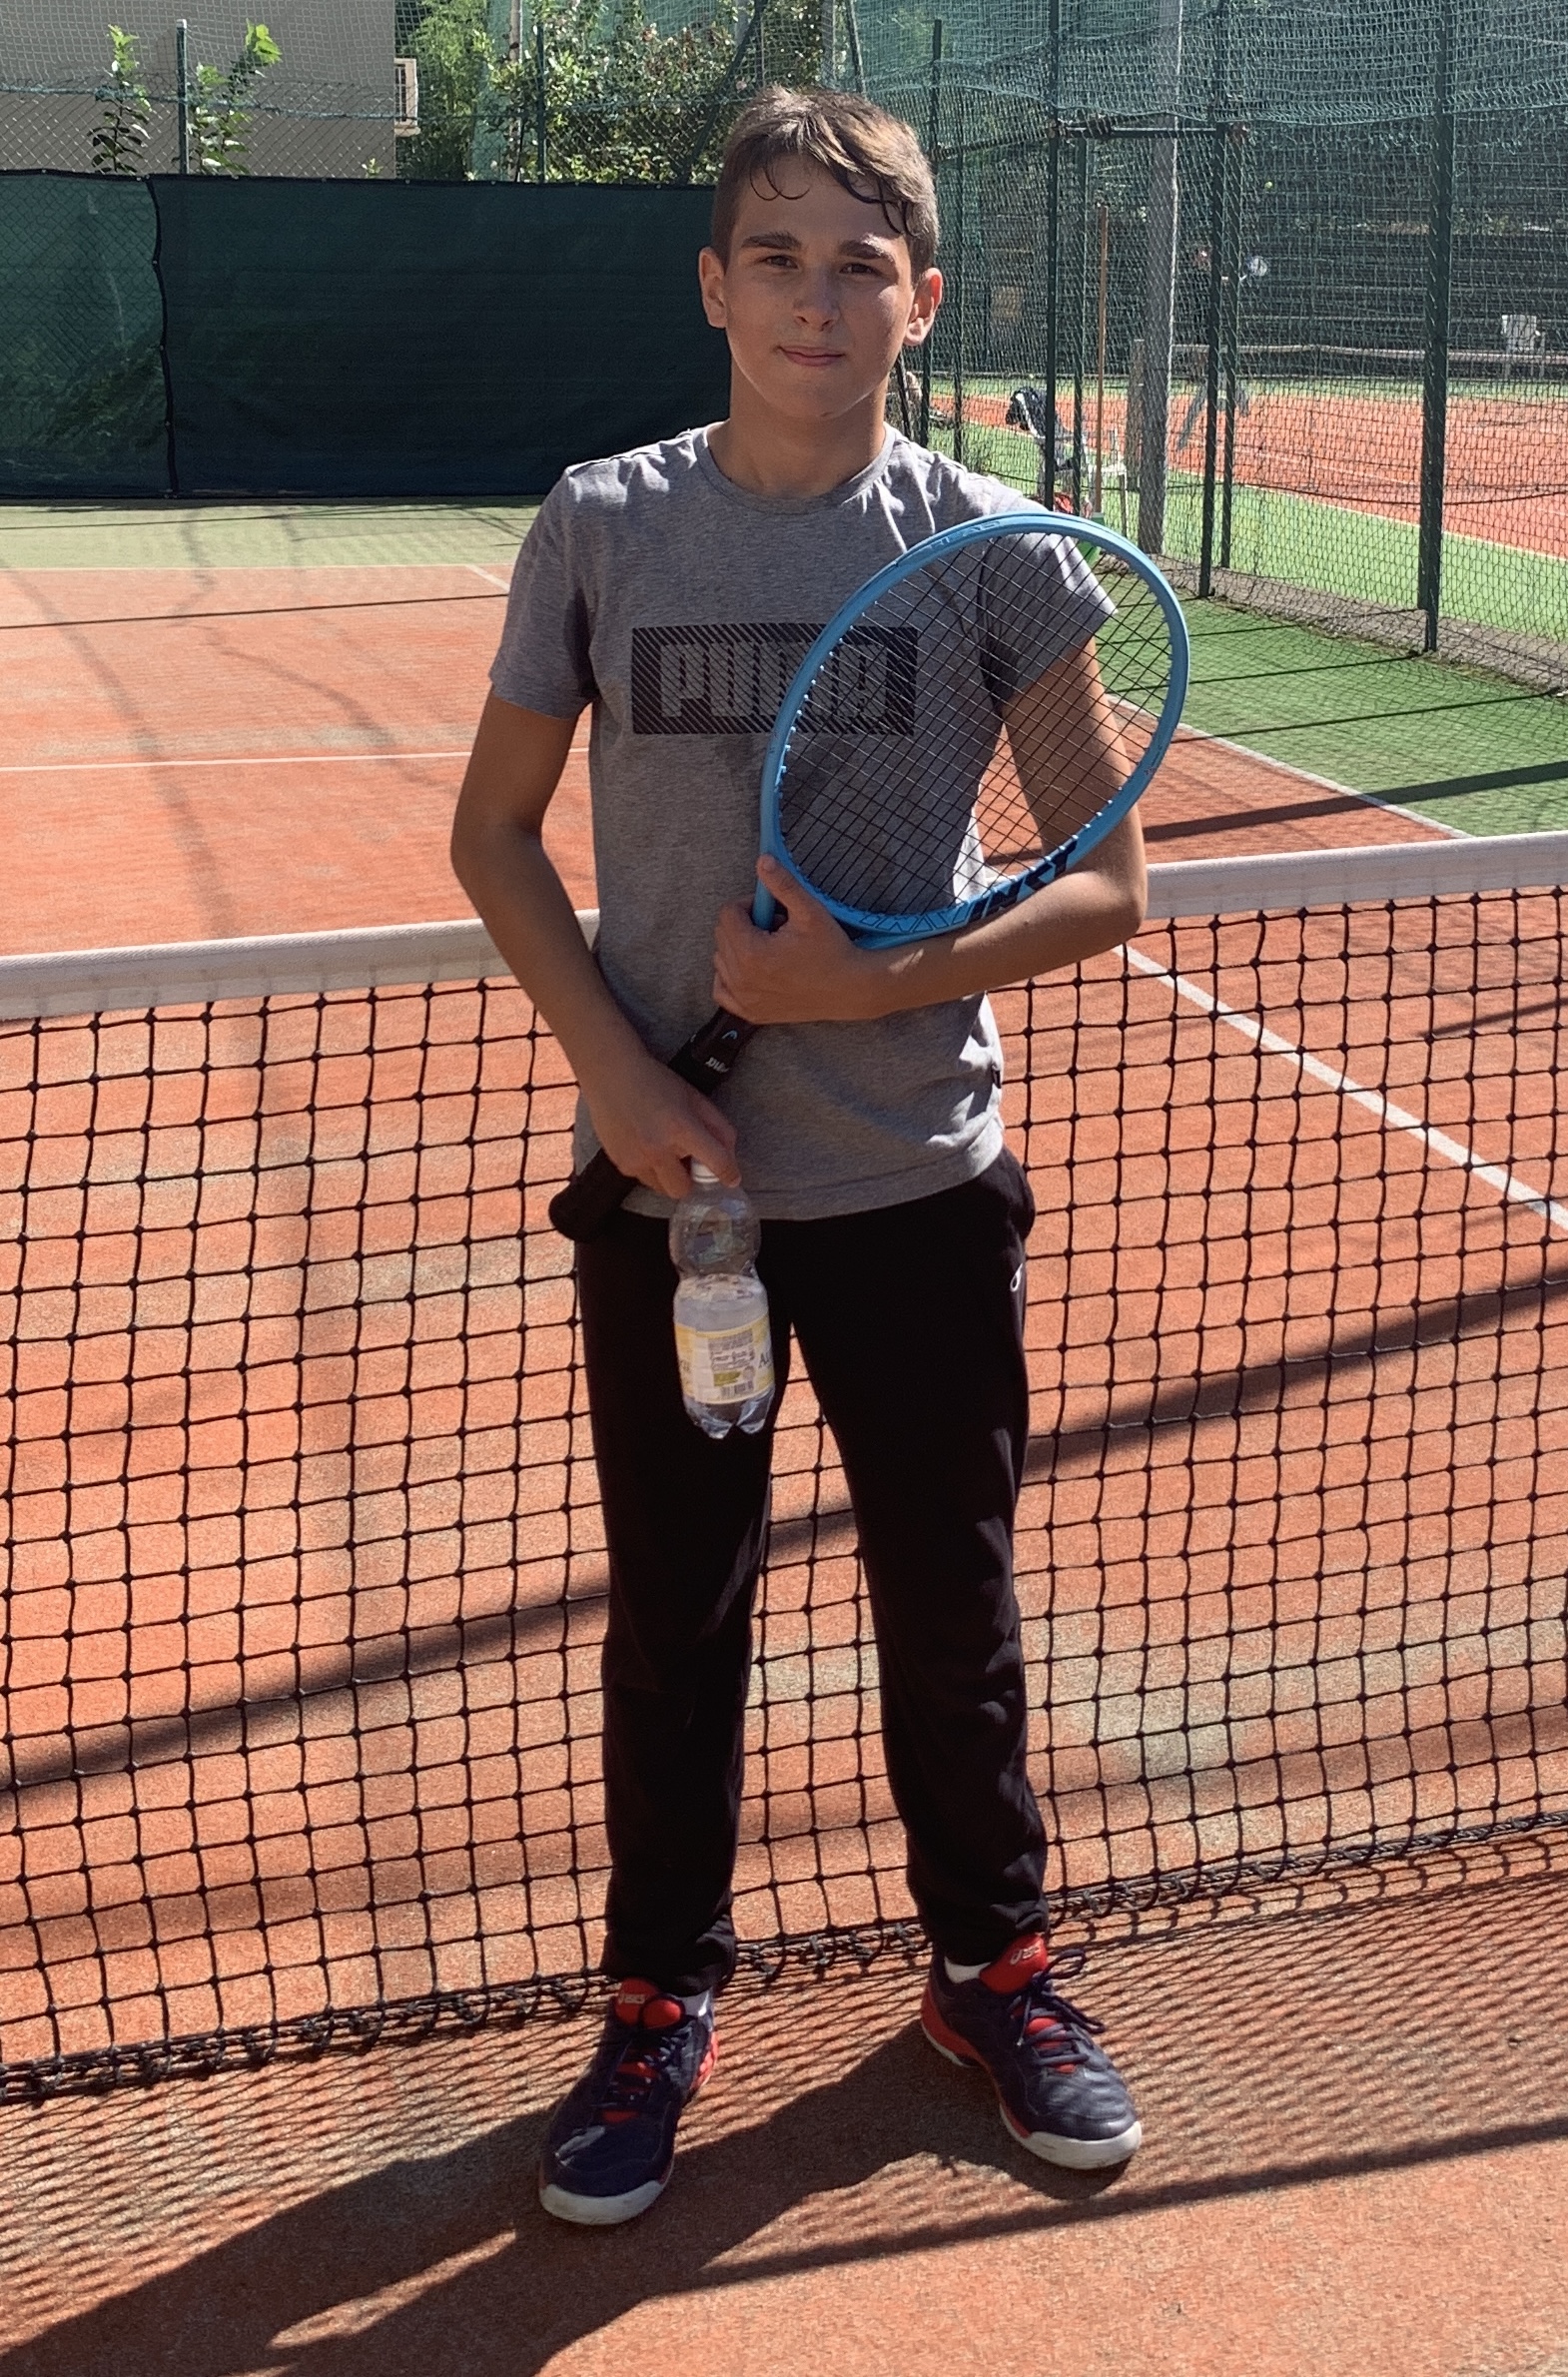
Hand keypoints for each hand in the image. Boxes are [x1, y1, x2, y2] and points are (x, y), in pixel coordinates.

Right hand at [580, 1048, 738, 1200]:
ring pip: (660, 1187)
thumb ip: (717, 1125)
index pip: (715, 1161)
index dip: (728, 1173)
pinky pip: (642, 1178)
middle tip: (687, 1161)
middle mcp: (657, 1148)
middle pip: (682, 1189)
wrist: (611, 1074)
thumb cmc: (654, 1082)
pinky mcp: (619, 1163)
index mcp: (681, 1127)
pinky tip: (644, 1144)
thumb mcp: (693, 1097)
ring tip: (662, 1149)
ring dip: (667, 1175)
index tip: (731, 1179)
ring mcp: (635, 1158)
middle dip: (689, 1180)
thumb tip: (730, 1153)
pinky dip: (648, 1167)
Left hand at [713, 856, 880, 1023]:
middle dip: (745, 925)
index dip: (750, 904)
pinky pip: (721, 990)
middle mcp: (743, 979)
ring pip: (720, 959)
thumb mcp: (809, 911)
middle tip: (776, 928)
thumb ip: (782, 884)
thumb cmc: (833, 951)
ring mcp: (745, 999)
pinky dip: (730, 976)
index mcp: (752, 952)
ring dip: (739, 948)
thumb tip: (762, 861)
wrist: (850, 989)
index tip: (772, 909)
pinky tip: (753, 969)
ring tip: (771, 948)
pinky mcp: (751, 1012)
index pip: (728, 913)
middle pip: (722, 935)